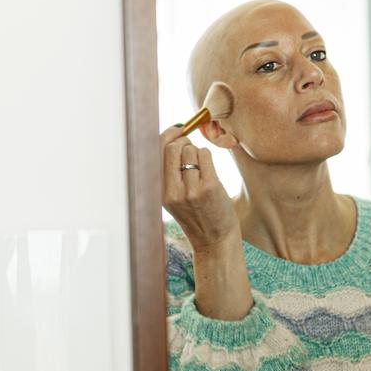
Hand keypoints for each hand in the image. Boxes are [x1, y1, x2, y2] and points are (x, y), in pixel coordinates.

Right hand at [160, 125, 239, 250]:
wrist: (214, 241)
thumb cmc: (196, 215)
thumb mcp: (173, 197)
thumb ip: (169, 171)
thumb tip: (173, 134)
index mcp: (159, 192)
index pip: (155, 152)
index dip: (167, 135)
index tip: (177, 129)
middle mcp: (171, 191)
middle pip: (172, 147)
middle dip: (184, 141)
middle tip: (192, 147)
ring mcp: (190, 190)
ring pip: (191, 150)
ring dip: (198, 152)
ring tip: (202, 169)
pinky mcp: (209, 187)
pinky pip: (205, 155)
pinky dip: (208, 157)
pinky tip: (210, 171)